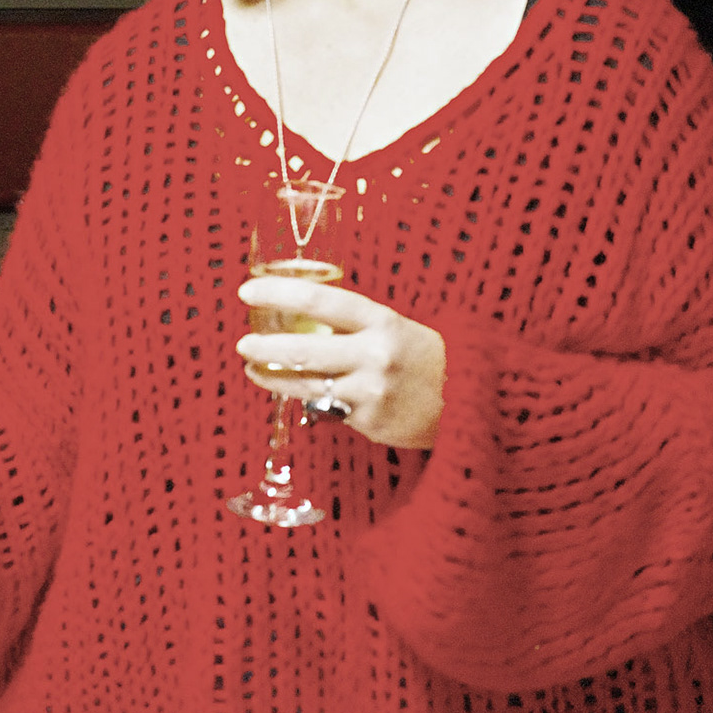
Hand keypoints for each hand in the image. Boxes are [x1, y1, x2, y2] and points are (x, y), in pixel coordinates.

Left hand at [236, 276, 446, 448]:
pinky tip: (285, 388)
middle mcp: (375, 354)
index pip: (321, 301)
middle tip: (242, 342)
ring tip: (251, 366)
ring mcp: (372, 391)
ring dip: (271, 375)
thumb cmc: (423, 355)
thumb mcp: (392, 326)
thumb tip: (294, 311)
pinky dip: (302, 396)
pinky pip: (324, 407)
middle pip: (304, 348)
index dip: (279, 294)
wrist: (471, 400)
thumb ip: (350, 323)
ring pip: (306, 383)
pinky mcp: (370, 421)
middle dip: (264, 346)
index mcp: (381, 321)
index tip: (246, 291)